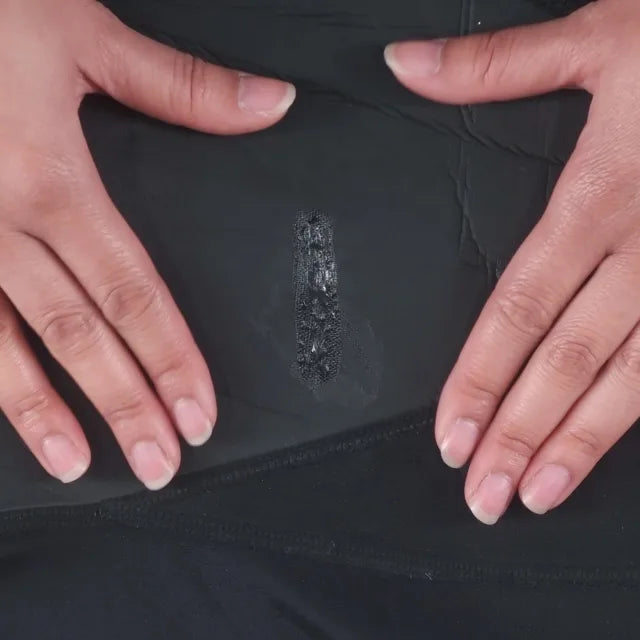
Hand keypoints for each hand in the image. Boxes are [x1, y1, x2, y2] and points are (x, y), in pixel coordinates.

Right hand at [0, 0, 294, 488]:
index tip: (198, 413)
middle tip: (160, 463)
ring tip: (78, 463)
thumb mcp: (82, 35)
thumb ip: (181, 87)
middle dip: (124, 404)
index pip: (134, 293)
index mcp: (54, 181)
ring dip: (41, 411)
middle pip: (79, 333)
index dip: (172, 359)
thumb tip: (272, 104)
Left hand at [385, 0, 639, 522]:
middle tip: (480, 494)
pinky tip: (610, 451)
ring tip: (534, 497)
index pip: (519, 307)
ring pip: (631, 379)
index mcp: (602, 195)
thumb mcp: (601, 36)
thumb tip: (405, 66)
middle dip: (518, 433)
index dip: (479, 376)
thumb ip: (497, 66)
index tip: (449, 434)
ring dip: (579, 445)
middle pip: (566, 361)